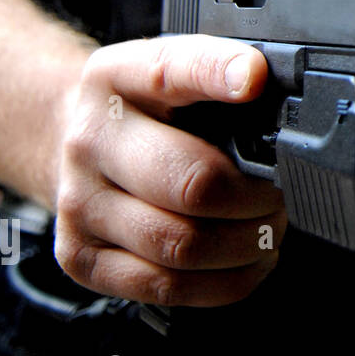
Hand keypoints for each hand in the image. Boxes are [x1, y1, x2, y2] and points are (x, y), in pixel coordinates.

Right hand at [54, 35, 287, 306]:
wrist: (74, 141)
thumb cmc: (144, 110)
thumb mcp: (174, 70)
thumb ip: (221, 73)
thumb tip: (274, 86)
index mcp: (117, 78)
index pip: (171, 71)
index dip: (219, 74)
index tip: (255, 79)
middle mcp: (91, 140)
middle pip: (193, 183)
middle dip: (258, 197)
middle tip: (280, 193)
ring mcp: (80, 204)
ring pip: (184, 244)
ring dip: (247, 244)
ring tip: (266, 227)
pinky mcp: (81, 257)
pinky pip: (168, 286)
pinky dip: (226, 281)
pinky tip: (243, 261)